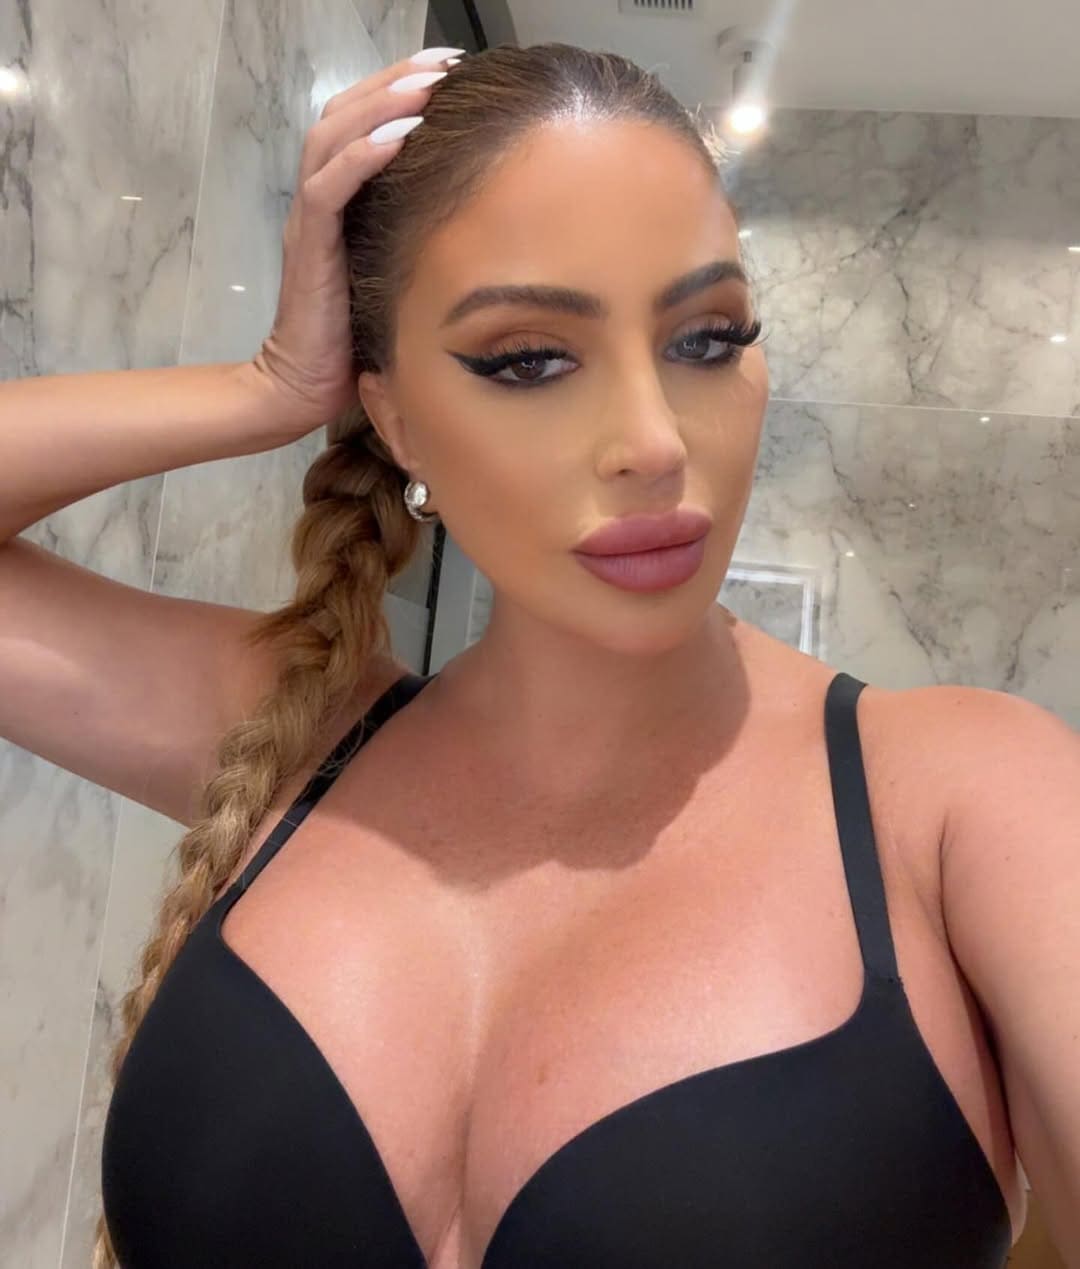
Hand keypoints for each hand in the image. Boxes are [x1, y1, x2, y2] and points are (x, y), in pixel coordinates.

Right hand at [252, 48, 460, 434]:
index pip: (362, 125)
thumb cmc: (351, 343)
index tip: (453, 71)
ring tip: (428, 86)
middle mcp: (319, 202)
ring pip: (334, 137)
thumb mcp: (393, 280)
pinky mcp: (308, 248)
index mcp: (338, 204)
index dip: (401, 91)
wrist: (301, 388)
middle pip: (346, 113)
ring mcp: (309, 222)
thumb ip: (414, 243)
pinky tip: (398, 137)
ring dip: (382, 106)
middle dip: (397, 80)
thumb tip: (477, 225)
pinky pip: (329, 188)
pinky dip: (362, 157)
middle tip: (447, 62)